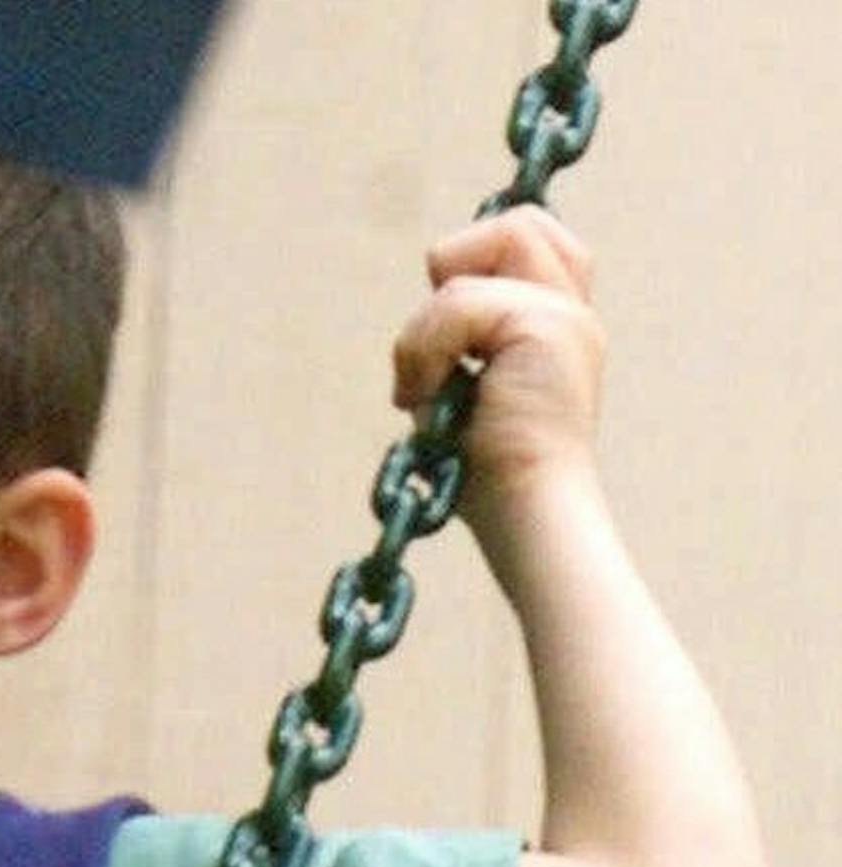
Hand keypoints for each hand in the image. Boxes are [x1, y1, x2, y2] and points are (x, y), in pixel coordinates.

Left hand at [391, 206, 603, 547]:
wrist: (526, 515)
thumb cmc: (488, 482)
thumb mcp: (459, 402)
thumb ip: (454, 349)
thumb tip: (422, 331)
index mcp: (558, 330)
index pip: (528, 240)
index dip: (474, 260)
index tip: (445, 343)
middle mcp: (572, 316)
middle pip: (518, 223)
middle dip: (455, 267)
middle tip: (436, 351)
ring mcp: (567, 317)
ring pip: (480, 254)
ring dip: (427, 328)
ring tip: (427, 391)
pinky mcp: (549, 326)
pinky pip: (458, 301)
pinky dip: (426, 351)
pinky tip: (427, 400)